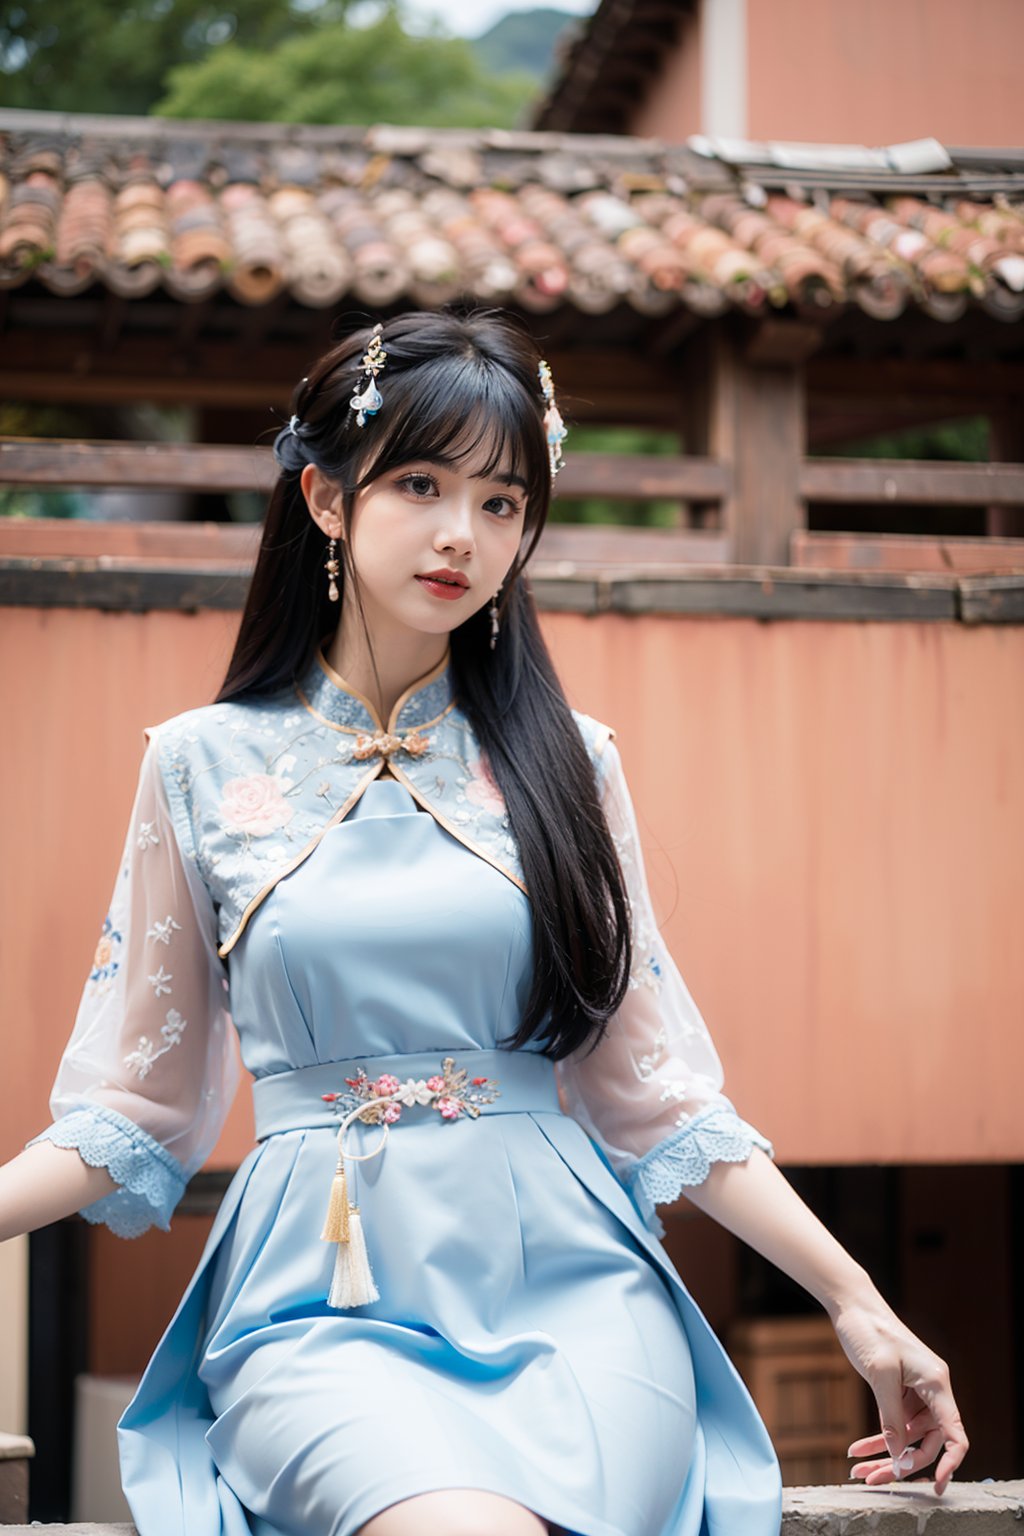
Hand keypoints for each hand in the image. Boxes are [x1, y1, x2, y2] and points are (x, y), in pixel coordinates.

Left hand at [831, 1294, 967, 1494]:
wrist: (853, 1305)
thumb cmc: (869, 1330)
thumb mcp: (879, 1375)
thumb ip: (891, 1417)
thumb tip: (899, 1456)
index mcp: (936, 1382)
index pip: (954, 1432)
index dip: (951, 1462)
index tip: (938, 1485)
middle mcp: (932, 1389)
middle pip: (928, 1440)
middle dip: (903, 1463)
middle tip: (873, 1479)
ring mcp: (916, 1391)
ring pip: (908, 1436)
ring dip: (885, 1455)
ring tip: (858, 1471)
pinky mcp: (900, 1391)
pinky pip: (895, 1423)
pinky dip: (878, 1438)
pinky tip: (857, 1449)